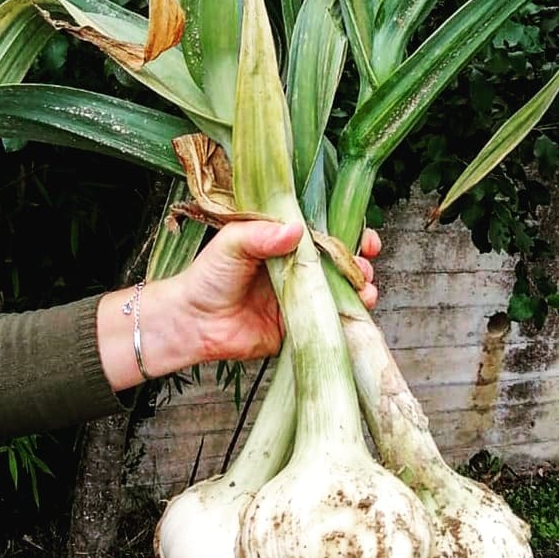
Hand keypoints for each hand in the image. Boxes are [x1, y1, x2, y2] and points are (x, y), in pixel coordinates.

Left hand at [97, 223, 381, 390]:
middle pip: (340, 262)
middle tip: (366, 261)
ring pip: (340, 291)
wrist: (192, 322)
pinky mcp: (298, 328)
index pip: (325, 232)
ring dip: (360, 288)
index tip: (364, 236)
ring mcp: (301, 299)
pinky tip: (358, 310)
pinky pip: (328, 322)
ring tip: (365, 287)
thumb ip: (263, 235)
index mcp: (284, 243)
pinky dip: (347, 317)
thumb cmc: (208, 275)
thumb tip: (296, 229)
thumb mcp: (233, 242)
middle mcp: (298, 269)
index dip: (348, 232)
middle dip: (360, 261)